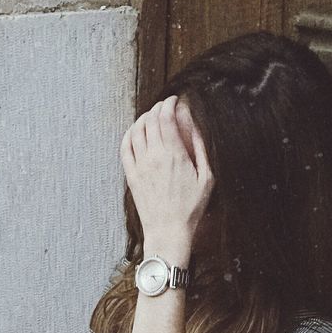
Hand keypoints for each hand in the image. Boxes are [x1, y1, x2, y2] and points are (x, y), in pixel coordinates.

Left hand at [121, 95, 213, 252]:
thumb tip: (197, 126)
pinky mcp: (131, 176)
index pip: (166, 117)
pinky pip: (124, 147)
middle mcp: (154, 156)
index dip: (169, 104)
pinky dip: (128, 134)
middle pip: (150, 120)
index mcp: (174, 154)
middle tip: (164, 107)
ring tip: (151, 117)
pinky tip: (135, 132)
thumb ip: (201, 148)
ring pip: (136, 130)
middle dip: (157, 108)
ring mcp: (140, 166)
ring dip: (143, 118)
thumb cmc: (190, 208)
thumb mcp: (206, 176)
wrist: (168, 232)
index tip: (174, 101)